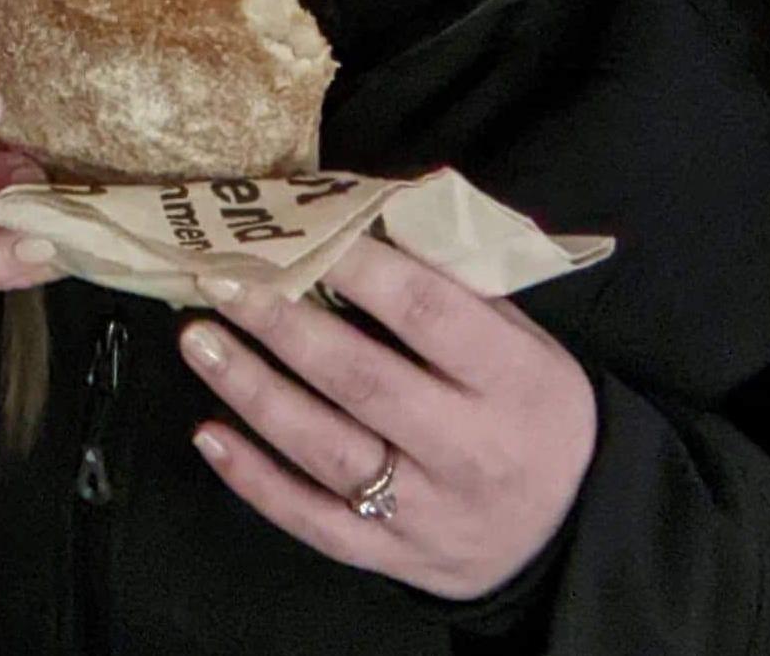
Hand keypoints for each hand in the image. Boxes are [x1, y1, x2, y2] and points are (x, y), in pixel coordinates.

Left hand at [182, 238, 598, 600]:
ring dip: (253, 392)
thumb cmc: (527, 402)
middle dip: (283, 326)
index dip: (357, 267)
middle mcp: (471, 451)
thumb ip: (449, 284)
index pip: (427, 314)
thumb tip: (355, 213)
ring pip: (327, 451)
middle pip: (363, 381)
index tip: (293, 229)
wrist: (571, 525)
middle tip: (220, 280)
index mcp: (513, 382)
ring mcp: (430, 514)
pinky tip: (207, 433)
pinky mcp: (395, 557)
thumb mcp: (519, 337)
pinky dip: (255, 480)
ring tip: (198, 340)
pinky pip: (314, 521)